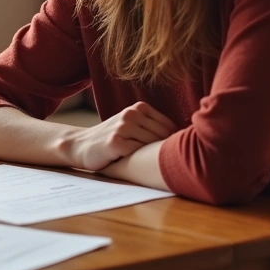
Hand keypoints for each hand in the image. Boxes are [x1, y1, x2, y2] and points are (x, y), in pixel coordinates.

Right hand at [61, 101, 175, 170]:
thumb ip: (153, 127)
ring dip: (150, 156)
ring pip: (152, 144)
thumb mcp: (132, 125)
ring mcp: (122, 126)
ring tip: (144, 162)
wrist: (81, 146)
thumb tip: (187, 139)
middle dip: (164, 150)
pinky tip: (128, 160)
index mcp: (139, 107)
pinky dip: (137, 160)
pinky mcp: (115, 142)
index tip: (168, 153)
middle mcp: (131, 113)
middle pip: (163, 136)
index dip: (171, 142)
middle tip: (159, 161)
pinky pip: (138, 153)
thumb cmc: (113, 139)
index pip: (169, 126)